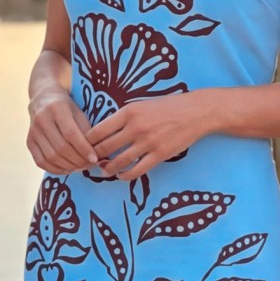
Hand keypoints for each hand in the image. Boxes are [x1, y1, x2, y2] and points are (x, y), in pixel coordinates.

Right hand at [27, 88, 98, 174]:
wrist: (43, 98)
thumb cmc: (67, 107)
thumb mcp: (79, 112)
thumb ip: (86, 130)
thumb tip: (96, 153)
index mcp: (57, 108)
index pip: (71, 133)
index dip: (83, 148)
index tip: (94, 158)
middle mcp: (42, 119)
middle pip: (61, 147)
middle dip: (77, 160)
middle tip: (89, 165)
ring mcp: (33, 131)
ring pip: (51, 157)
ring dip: (68, 166)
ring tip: (80, 168)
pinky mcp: (29, 141)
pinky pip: (41, 161)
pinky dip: (55, 169)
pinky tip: (67, 169)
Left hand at [85, 92, 206, 180]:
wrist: (195, 111)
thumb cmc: (167, 106)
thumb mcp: (141, 105)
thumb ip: (123, 117)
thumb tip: (104, 131)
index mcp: (128, 112)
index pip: (98, 130)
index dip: (86, 142)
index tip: (83, 147)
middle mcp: (135, 127)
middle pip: (104, 147)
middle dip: (94, 157)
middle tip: (90, 162)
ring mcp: (147, 142)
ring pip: (118, 161)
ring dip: (107, 168)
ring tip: (104, 170)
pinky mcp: (159, 154)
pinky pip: (136, 170)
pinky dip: (125, 175)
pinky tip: (121, 176)